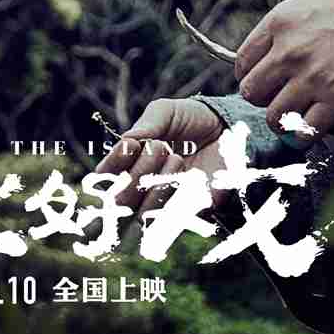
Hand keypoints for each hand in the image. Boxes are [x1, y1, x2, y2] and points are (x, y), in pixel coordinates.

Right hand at [95, 97, 230, 218]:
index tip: (128, 147)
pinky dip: (177, 198)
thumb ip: (145, 126)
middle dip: (137, 173)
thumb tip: (125, 142)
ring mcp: (163, 203)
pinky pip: (171, 220)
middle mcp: (141, 187)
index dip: (111, 167)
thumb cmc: (190, 119)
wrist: (228, 129)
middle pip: (120, 199)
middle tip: (159, 146)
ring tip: (176, 157)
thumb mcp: (165, 112)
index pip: (105, 177)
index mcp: (129, 162)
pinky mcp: (186, 215)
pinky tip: (188, 174)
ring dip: (157, 184)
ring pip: (142, 214)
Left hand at [234, 0, 333, 136]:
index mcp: (278, 24)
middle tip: (274, 98)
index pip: (242, 60)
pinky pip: (305, 132)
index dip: (247, 75)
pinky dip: (303, 136)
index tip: (257, 79)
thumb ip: (284, 28)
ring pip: (274, 117)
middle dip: (261, 99)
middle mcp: (288, 52)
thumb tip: (272, 51)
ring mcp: (311, 78)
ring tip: (290, 119)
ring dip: (280, 122)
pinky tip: (308, 130)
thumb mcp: (305, 4)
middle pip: (252, 91)